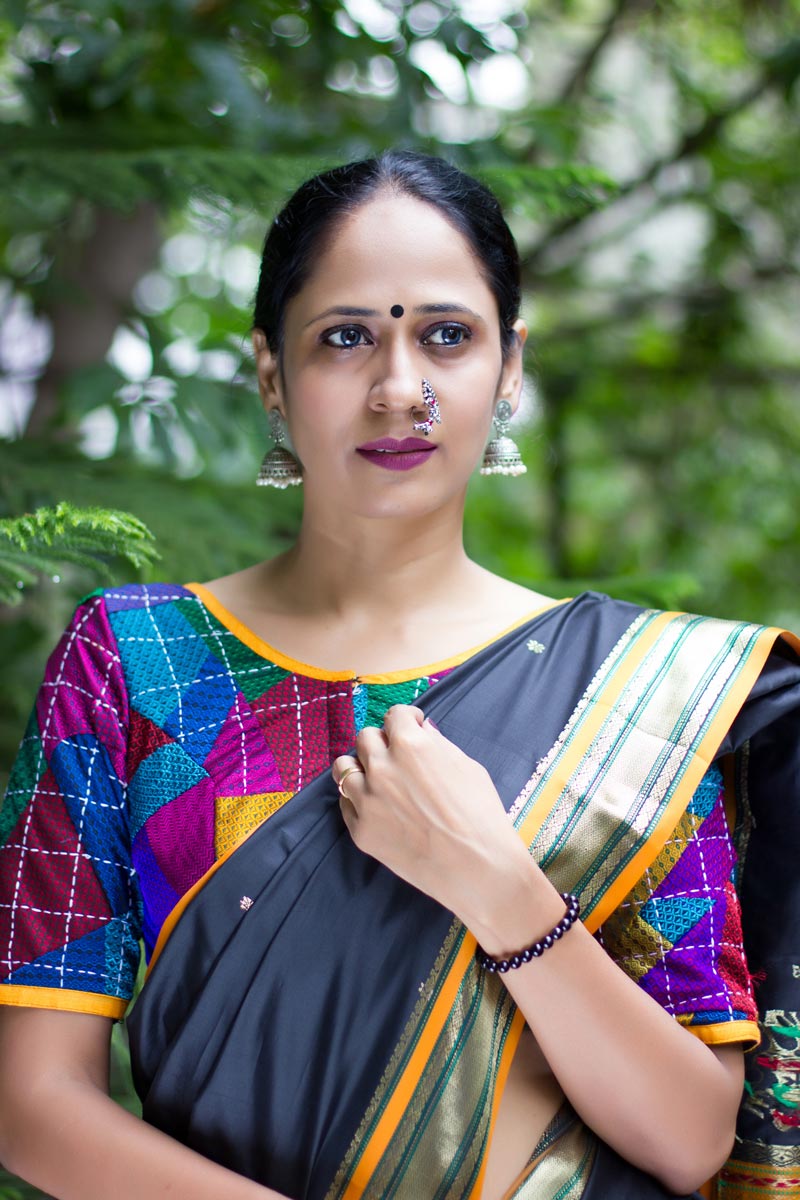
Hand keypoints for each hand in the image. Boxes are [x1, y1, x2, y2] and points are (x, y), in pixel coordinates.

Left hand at [332, 705, 534, 932]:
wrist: (477, 868)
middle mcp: (382, 767)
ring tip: (376, 778)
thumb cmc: (481, 815)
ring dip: (360, 767)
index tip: (411, 726)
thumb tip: (421, 729)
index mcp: (410, 745)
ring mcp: (367, 800)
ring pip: (344, 768)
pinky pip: (346, 803)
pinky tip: (379, 807)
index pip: (394, 715)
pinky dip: (359, 800)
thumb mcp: (467, 767)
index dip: (405, 719)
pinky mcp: (360, 830)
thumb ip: (437, 743)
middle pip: (365, 738)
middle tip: (396, 756)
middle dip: (382, 742)